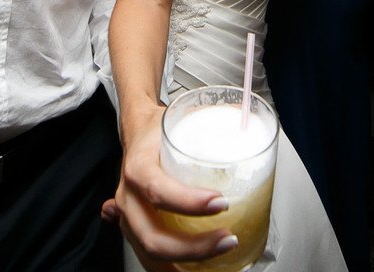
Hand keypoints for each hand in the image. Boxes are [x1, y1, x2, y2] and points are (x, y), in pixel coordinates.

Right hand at [113, 106, 236, 268]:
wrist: (136, 131)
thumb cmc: (158, 130)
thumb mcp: (180, 119)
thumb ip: (213, 116)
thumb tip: (245, 118)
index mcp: (138, 167)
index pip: (158, 191)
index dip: (189, 202)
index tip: (220, 203)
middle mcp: (128, 197)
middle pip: (152, 236)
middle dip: (193, 248)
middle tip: (228, 239)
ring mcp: (128, 217)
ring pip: (149, 253)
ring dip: (185, 264)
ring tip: (219, 255)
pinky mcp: (136, 228)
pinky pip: (150, 256)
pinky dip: (173, 268)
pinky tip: (194, 270)